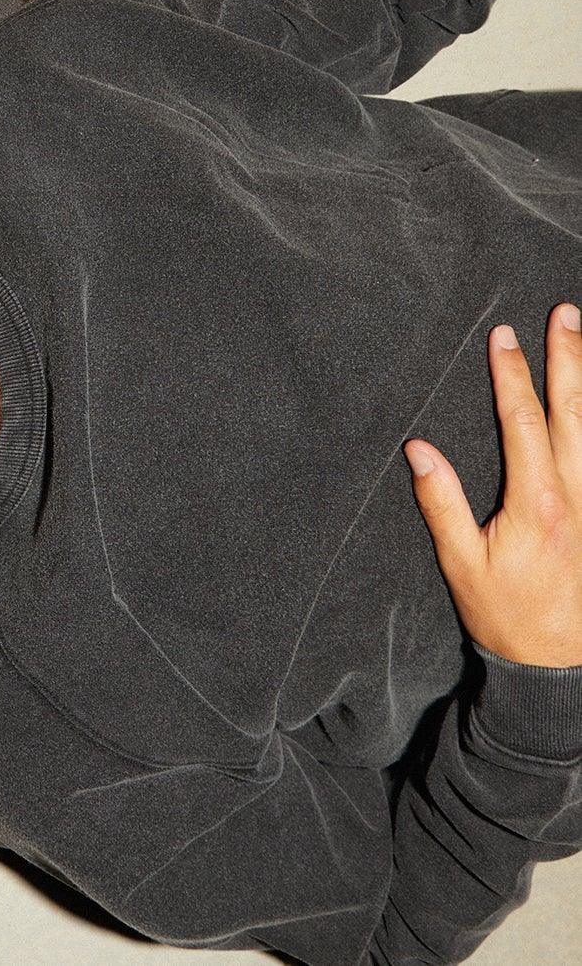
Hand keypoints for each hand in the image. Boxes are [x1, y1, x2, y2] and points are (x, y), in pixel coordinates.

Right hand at [406, 307, 581, 666]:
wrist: (561, 669)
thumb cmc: (507, 617)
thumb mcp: (462, 564)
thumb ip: (442, 503)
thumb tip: (418, 449)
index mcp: (539, 502)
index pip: (524, 420)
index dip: (512, 374)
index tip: (503, 335)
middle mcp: (578, 496)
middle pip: (575, 412)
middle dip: (568, 358)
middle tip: (566, 313)